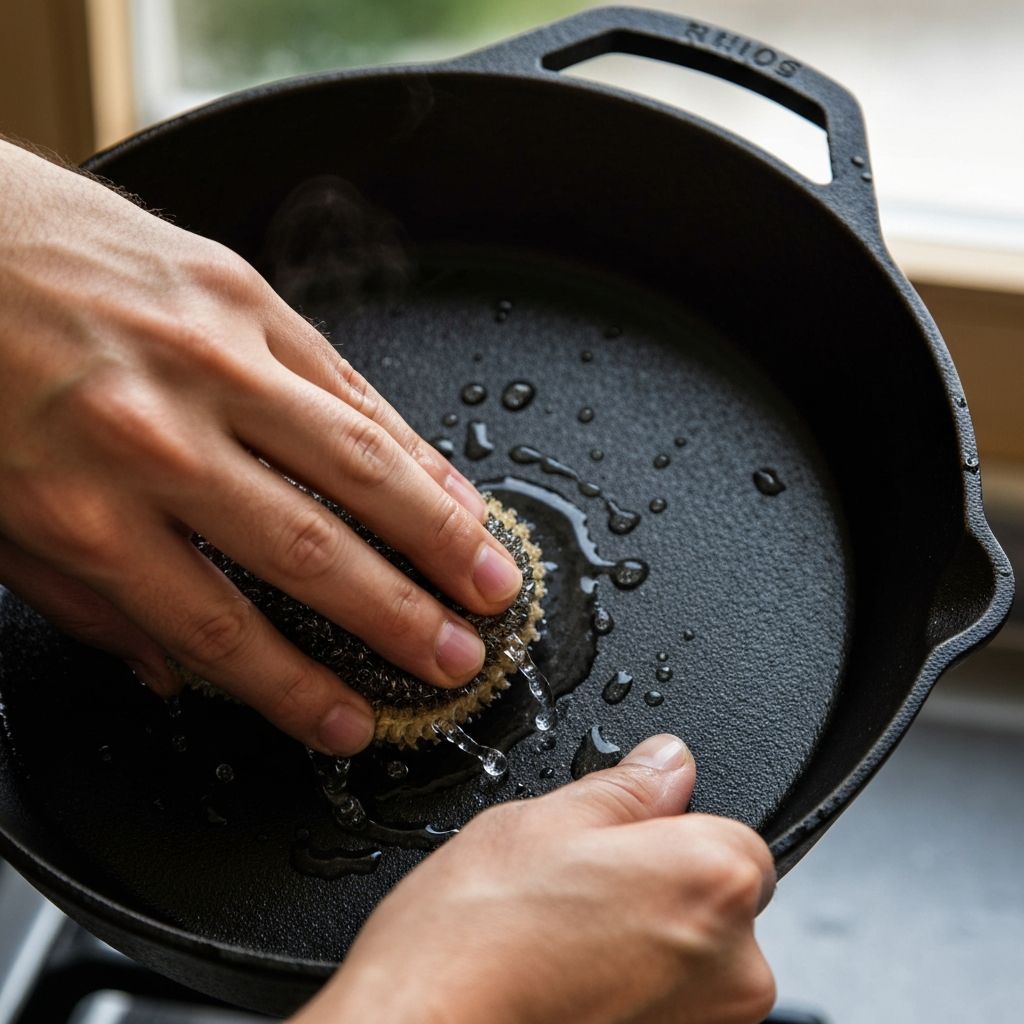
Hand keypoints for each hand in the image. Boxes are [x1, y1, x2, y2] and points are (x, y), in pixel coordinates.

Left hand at [0, 139, 521, 754]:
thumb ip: (86, 604)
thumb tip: (169, 671)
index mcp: (86, 511)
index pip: (221, 628)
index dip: (297, 690)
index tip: (351, 725)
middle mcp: (162, 439)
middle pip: (313, 553)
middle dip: (400, 619)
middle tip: (458, 660)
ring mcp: (213, 361)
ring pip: (359, 466)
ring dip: (439, 534)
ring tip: (491, 580)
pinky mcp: (244, 298)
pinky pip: (350, 386)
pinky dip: (413, 445)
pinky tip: (453, 487)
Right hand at [294, 735, 776, 1023]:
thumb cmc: (475, 940)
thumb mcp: (544, 820)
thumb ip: (628, 787)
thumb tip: (668, 762)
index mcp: (712, 880)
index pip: (733, 833)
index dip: (669, 832)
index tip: (618, 846)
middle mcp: (735, 967)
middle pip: (715, 901)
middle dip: (658, 889)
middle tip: (578, 893)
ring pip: (689, 960)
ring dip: (643, 946)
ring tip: (562, 942)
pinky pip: (666, 1006)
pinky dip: (629, 993)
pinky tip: (566, 984)